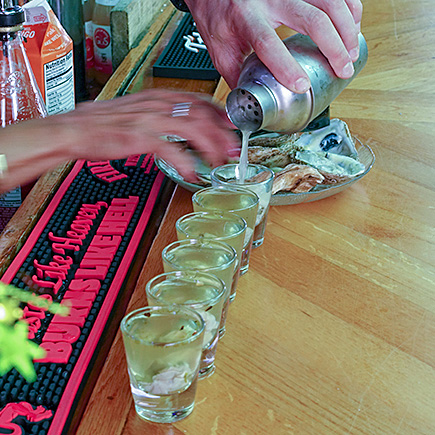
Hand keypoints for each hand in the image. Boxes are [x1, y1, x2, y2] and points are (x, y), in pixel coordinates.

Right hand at [68, 90, 237, 179]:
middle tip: (232, 151)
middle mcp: (156, 105)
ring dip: (210, 147)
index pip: (199, 100)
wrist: (74, 130)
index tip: (231, 127)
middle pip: (201, 114)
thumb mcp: (139, 113)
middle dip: (222, 134)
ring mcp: (148, 120)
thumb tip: (184, 127)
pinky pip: (170, 149)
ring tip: (218, 163)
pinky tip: (191, 173)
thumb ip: (163, 117)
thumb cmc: (104, 124)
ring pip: (192, 129)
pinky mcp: (138, 137)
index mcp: (157, 97)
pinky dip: (185, 163)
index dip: (220, 114)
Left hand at [184, 0, 361, 92]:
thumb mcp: (220, 49)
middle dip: (334, 46)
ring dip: (346, 28)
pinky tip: (352, 27)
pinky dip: (349, 8)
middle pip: (311, 18)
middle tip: (343, 69)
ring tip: (352, 53)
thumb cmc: (218, 15)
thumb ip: (235, 78)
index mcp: (245, 18)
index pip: (268, 43)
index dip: (286, 66)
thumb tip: (245, 106)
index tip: (302, 85)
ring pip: (328, 1)